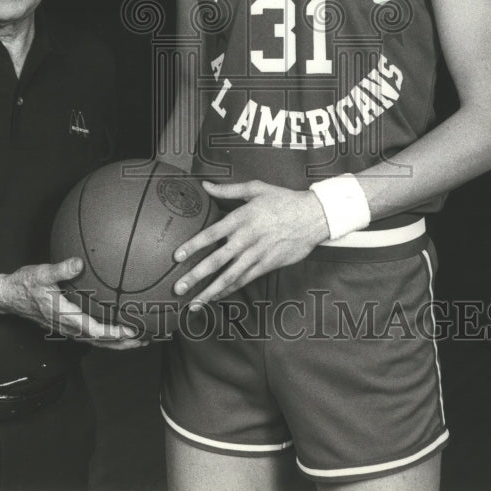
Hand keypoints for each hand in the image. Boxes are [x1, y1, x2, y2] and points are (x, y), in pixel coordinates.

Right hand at [1, 258, 147, 349]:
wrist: (9, 296)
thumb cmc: (25, 284)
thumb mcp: (41, 273)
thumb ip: (61, 269)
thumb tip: (79, 262)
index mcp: (66, 316)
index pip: (95, 330)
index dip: (115, 333)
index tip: (133, 331)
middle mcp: (69, 327)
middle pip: (101, 342)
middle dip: (124, 343)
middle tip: (146, 341)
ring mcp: (67, 328)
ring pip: (97, 341)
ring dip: (118, 343)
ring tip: (139, 340)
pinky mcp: (67, 325)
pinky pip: (90, 335)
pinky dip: (107, 336)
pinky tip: (116, 328)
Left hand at [173, 180, 329, 305]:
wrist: (313, 216)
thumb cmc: (283, 200)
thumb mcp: (256, 188)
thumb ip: (228, 190)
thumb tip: (206, 185)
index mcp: (241, 218)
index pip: (211, 234)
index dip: (193, 246)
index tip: (177, 257)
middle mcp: (246, 239)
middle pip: (216, 260)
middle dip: (196, 276)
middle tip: (178, 288)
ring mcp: (257, 254)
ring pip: (230, 276)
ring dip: (210, 291)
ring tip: (194, 304)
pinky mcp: (268, 265)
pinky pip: (245, 280)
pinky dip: (230, 289)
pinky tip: (217, 297)